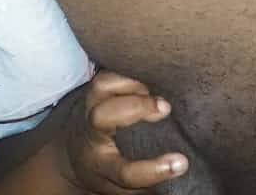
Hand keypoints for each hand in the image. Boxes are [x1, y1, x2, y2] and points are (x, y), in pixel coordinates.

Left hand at [58, 71, 188, 193]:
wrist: (72, 153)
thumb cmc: (107, 168)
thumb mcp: (122, 182)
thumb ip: (149, 176)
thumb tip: (182, 167)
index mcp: (101, 166)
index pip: (124, 172)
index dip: (153, 169)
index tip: (181, 162)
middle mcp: (91, 134)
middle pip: (102, 118)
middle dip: (135, 108)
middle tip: (166, 108)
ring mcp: (88, 107)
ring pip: (101, 87)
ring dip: (130, 83)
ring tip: (154, 90)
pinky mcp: (92, 90)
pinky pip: (107, 73)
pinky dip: (128, 72)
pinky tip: (147, 76)